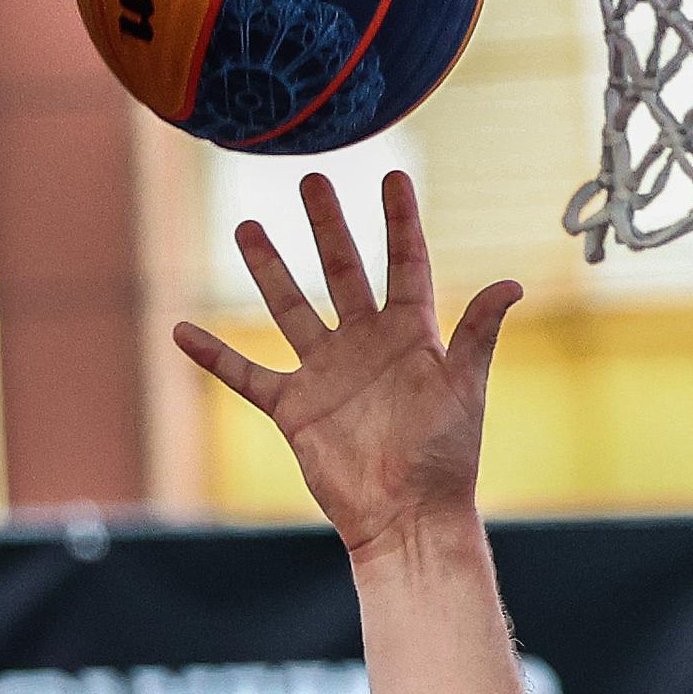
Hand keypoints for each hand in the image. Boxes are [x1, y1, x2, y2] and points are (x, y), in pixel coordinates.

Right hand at [174, 172, 520, 560]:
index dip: (400, 221)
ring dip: (268, 269)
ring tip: (247, 226)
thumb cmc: (445, 457)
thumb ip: (478, 333)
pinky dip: (213, 356)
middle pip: (342, 271)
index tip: (393, 175)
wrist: (407, 517)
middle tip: (312, 180)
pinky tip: (181, 331)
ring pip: (290, 308)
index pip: (405, 263)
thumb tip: (511, 283)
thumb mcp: (465, 388)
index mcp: (411, 335)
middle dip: (328, 226)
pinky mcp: (294, 409)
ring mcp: (326, 374)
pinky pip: (247, 374)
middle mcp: (365, 345)